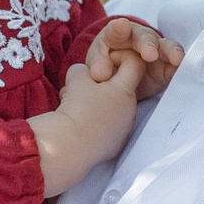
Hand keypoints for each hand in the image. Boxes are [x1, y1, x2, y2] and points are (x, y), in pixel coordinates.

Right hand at [30, 52, 145, 196]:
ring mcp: (124, 130)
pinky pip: (109, 127)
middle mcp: (130, 110)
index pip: (134, 64)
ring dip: (98, 104)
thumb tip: (84, 74)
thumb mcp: (76, 77)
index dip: (120, 57)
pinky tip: (81, 125)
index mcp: (125, 91)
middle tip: (81, 88)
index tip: (104, 62)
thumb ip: (84, 70)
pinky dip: (97, 123)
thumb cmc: (76, 109)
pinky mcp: (115, 145)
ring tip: (77, 108)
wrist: (69, 144)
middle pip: (121, 89)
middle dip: (102, 85)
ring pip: (113, 109)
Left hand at [86, 17, 185, 96]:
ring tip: (177, 59)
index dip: (120, 28)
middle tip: (150, 54)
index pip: (117, 29)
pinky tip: (186, 71)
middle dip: (148, 44)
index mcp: (118, 34)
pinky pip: (176, 66)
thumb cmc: (106, 63)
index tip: (121, 27)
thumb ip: (97, 65)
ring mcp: (157, 50)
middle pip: (146, 37)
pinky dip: (181, 68)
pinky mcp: (167, 66)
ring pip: (167, 47)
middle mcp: (141, 38)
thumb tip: (100, 73)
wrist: (120, 77)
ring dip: (172, 52)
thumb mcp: (97, 62)